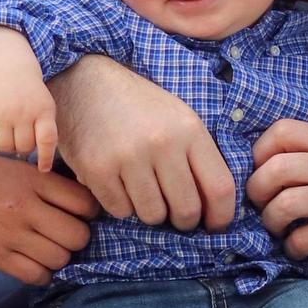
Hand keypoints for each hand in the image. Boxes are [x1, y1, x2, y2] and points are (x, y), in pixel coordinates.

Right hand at [0, 79, 58, 172]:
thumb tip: (41, 166)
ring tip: (12, 137)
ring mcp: (2, 114)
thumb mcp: (47, 109)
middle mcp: (22, 112)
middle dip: (26, 147)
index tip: (43, 168)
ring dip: (9, 148)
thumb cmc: (33, 99)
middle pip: (24, 147)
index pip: (46, 139)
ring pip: (5, 147)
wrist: (11, 75)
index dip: (46, 157)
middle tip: (25, 137)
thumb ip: (47, 132)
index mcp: (43, 111)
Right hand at [0, 151, 95, 284]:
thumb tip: (72, 202)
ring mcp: (12, 233)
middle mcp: (28, 206)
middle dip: (76, 240)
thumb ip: (40, 182)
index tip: (79, 216)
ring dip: (58, 259)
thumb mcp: (11, 166)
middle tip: (63, 238)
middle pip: (78, 236)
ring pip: (60, 258)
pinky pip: (36, 275)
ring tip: (45, 252)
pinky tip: (32, 266)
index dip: (88, 213)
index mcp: (34, 180)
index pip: (85, 203)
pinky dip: (41, 274)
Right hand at [46, 55, 235, 230]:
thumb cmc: (138, 106)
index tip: (214, 225)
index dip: (221, 216)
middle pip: (187, 210)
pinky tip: (118, 184)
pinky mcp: (97, 169)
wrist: (86, 82)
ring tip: (143, 191)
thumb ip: (198, 157)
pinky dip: (121, 205)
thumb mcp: (178, 118)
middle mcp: (161, 143)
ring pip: (152, 215)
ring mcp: (128, 157)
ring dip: (150, 212)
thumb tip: (215, 207)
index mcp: (189, 130)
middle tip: (175, 214)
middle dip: (184, 221)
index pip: (220, 188)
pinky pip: (120, 211)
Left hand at [246, 119, 307, 274]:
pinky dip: (292, 248)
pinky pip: (303, 238)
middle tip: (262, 206)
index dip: (259, 152)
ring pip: (284, 204)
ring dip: (271, 222)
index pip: (282, 130)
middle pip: (275, 169)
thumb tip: (262, 164)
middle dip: (256, 192)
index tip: (260, 173)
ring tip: (279, 229)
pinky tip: (299, 249)